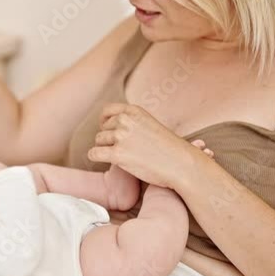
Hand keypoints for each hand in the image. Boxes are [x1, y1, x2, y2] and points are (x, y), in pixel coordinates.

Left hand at [88, 104, 211, 189]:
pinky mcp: (117, 154)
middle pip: (102, 128)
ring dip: (105, 149)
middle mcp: (125, 120)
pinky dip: (96, 157)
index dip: (105, 123)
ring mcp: (121, 136)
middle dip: (108, 139)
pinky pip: (93, 153)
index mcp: (134, 111)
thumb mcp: (150, 125)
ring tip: (122, 157)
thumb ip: (133, 122)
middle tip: (122, 150)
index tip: (109, 132)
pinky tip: (107, 162)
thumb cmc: (169, 149)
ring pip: (98, 141)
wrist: (181, 165)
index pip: (106, 111)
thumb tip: (112, 125)